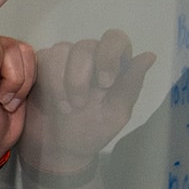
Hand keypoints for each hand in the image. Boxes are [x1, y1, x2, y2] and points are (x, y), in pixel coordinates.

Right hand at [20, 30, 153, 175]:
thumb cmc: (91, 131)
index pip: (115, 39)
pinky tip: (53, 102)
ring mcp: (63, 60)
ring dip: (62, 81)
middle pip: (86, 46)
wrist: (58, 149)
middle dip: (81, 78)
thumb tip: (149, 56)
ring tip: (65, 108)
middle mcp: (89, 57)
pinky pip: (43, 58)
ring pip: (62, 50)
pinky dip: (48, 82)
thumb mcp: (116, 113)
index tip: (104, 83)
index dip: (109, 55)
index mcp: (113, 65)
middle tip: (80, 105)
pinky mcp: (40, 66)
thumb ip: (130, 85)